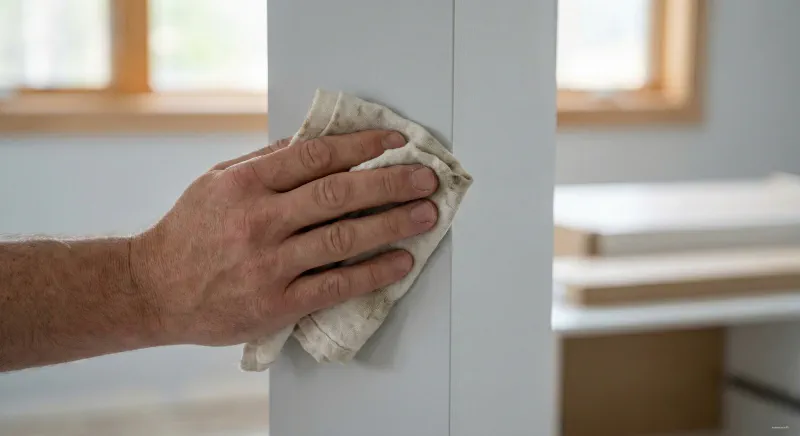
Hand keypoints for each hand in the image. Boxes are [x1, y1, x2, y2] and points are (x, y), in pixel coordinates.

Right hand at [130, 130, 438, 346]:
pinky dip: (374, 272)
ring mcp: (269, 264)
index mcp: (246, 184)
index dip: (362, 144)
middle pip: (339, 194)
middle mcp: (259, 220)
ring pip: (343, 237)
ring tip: (426, 214)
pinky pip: (336, 284)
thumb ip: (265, 162)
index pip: (316, 155)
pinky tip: (401, 261)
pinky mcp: (277, 303)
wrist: (153, 289)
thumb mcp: (216, 182)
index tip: (396, 140)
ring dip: (393, 224)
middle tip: (426, 178)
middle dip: (391, 182)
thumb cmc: (190, 231)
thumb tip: (316, 141)